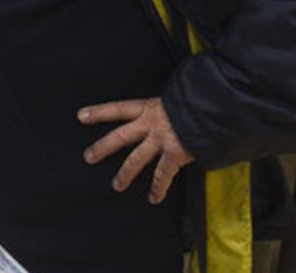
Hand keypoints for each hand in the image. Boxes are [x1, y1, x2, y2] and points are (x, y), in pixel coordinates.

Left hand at [78, 97, 193, 204]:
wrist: (215, 104)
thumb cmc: (199, 98)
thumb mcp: (177, 97)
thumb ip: (169, 107)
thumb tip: (169, 112)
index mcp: (150, 107)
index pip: (118, 108)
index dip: (99, 112)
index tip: (81, 116)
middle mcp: (151, 123)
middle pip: (119, 136)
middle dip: (102, 147)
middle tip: (87, 157)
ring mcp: (161, 139)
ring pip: (135, 160)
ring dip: (125, 174)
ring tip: (116, 186)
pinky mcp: (174, 154)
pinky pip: (162, 175)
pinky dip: (158, 188)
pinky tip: (154, 198)